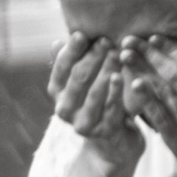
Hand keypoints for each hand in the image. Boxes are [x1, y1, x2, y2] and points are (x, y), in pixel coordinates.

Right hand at [49, 32, 140, 163]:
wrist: (114, 141)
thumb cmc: (99, 101)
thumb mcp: (84, 82)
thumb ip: (73, 62)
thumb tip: (56, 42)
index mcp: (58, 91)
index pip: (61, 67)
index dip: (71, 51)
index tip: (82, 35)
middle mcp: (65, 109)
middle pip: (79, 78)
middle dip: (93, 58)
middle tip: (107, 41)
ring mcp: (84, 122)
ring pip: (95, 93)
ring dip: (106, 71)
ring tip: (117, 54)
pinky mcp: (104, 132)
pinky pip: (111, 108)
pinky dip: (117, 91)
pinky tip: (121, 77)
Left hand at [118, 36, 176, 176]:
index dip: (173, 50)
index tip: (153, 37)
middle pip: (175, 76)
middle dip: (151, 56)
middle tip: (129, 40)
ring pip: (164, 92)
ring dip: (143, 72)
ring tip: (125, 56)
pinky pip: (160, 117)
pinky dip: (147, 100)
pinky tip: (134, 84)